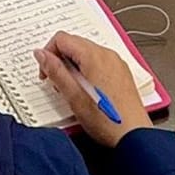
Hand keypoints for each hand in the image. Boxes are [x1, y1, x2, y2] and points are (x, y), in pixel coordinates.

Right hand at [33, 30, 150, 147]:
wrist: (133, 135)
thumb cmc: (106, 120)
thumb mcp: (73, 96)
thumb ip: (55, 71)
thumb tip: (41, 54)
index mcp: (94, 56)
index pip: (62, 38)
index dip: (48, 53)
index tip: (46, 72)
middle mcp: (107, 54)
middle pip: (74, 43)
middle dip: (60, 60)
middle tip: (57, 83)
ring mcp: (116, 63)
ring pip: (86, 53)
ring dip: (73, 66)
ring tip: (73, 90)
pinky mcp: (121, 72)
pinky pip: (99, 62)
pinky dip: (87, 70)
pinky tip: (87, 91)